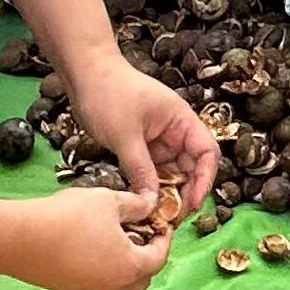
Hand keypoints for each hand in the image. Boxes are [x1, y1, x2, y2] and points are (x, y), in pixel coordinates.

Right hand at [3, 186, 167, 289]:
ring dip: (126, 265)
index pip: (159, 257)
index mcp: (130, 268)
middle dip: (148, 256)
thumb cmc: (66, 218)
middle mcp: (114, 287)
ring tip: (118, 238)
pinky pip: (99, 284)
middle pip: (143, 277)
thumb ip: (135, 205)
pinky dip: (105, 269)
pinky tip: (94, 246)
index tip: (161, 223)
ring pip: (121, 284)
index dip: (164, 238)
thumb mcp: (108, 201)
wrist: (20, 239)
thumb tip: (149, 204)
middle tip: (143, 231)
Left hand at [66, 53, 219, 224]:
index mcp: (181, 120)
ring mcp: (158, 140)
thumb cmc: (108, 93)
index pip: (207, 153)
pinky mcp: (141, 146)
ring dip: (166, 192)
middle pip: (191, 167)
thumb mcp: (125, 135)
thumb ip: (140, 170)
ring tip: (157, 216)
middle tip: (172, 217)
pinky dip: (150, 186)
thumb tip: (152, 203)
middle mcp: (175, 131)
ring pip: (171, 172)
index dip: (204, 180)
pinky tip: (143, 203)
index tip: (192, 203)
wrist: (83, 72)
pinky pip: (152, 171)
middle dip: (184, 192)